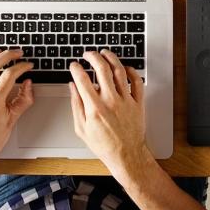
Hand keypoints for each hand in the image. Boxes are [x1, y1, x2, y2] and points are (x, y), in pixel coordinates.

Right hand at [68, 50, 148, 172]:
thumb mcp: (82, 128)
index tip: (74, 65)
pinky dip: (131, 71)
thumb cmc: (104, 145)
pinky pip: (137, 82)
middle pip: (102, 69)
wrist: (126, 155)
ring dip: (111, 58)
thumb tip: (72, 87)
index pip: (82, 79)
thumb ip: (76, 105)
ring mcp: (126, 101)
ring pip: (119, 71)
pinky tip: (125, 68)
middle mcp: (111, 101)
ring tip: (105, 54)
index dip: (76, 68)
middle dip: (93, 57)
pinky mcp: (138, 103)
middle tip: (88, 54)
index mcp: (94, 108)